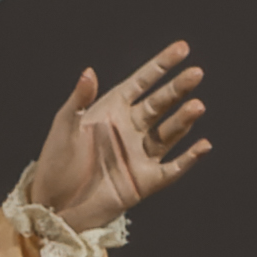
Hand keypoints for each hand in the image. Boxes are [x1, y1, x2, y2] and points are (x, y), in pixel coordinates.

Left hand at [27, 41, 209, 231]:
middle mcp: (130, 128)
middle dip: (178, 89)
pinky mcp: (143, 181)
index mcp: (113, 109)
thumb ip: (78, 100)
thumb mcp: (64, 129)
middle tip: (196, 74)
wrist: (53, 208)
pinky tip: (203, 146)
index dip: (162, 65)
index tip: (182, 48)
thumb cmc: (55, 165)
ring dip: (183, 120)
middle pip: (161, 104)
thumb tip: (88, 72)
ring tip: (197, 106)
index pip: (143, 81)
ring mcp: (139, 154)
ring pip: (168, 133)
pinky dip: (188, 160)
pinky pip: (171, 170)